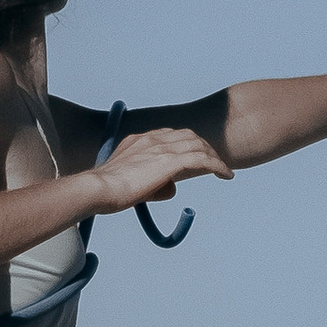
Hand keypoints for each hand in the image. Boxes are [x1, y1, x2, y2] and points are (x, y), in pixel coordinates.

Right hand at [89, 125, 233, 215]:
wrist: (99, 188)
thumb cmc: (107, 191)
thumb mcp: (130, 182)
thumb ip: (152, 183)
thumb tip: (171, 188)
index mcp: (140, 140)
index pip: (171, 136)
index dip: (186, 145)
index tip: (195, 156)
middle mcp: (153, 139)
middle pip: (188, 137)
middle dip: (203, 148)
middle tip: (214, 163)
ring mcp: (162, 148)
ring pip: (197, 146)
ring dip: (213, 157)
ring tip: (222, 170)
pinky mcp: (170, 161)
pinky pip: (202, 159)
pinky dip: (217, 165)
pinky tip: (226, 175)